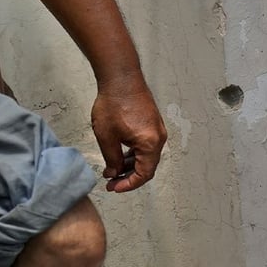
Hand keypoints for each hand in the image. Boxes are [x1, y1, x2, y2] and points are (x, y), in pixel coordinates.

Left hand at [93, 72, 167, 192]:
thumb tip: (114, 172)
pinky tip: (120, 154)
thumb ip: (112, 159)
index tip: (114, 188)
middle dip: (129, 176)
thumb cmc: (114, 103)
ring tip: (112, 169)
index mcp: (150, 144)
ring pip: (146, 156)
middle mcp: (159, 138)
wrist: (121, 78)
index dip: (128, 184)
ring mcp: (157, 130)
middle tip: (111, 182)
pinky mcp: (152, 124)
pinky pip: (146, 146)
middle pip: (147, 167)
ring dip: (131, 165)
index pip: (144, 174)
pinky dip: (134, 154)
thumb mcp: (107, 137)